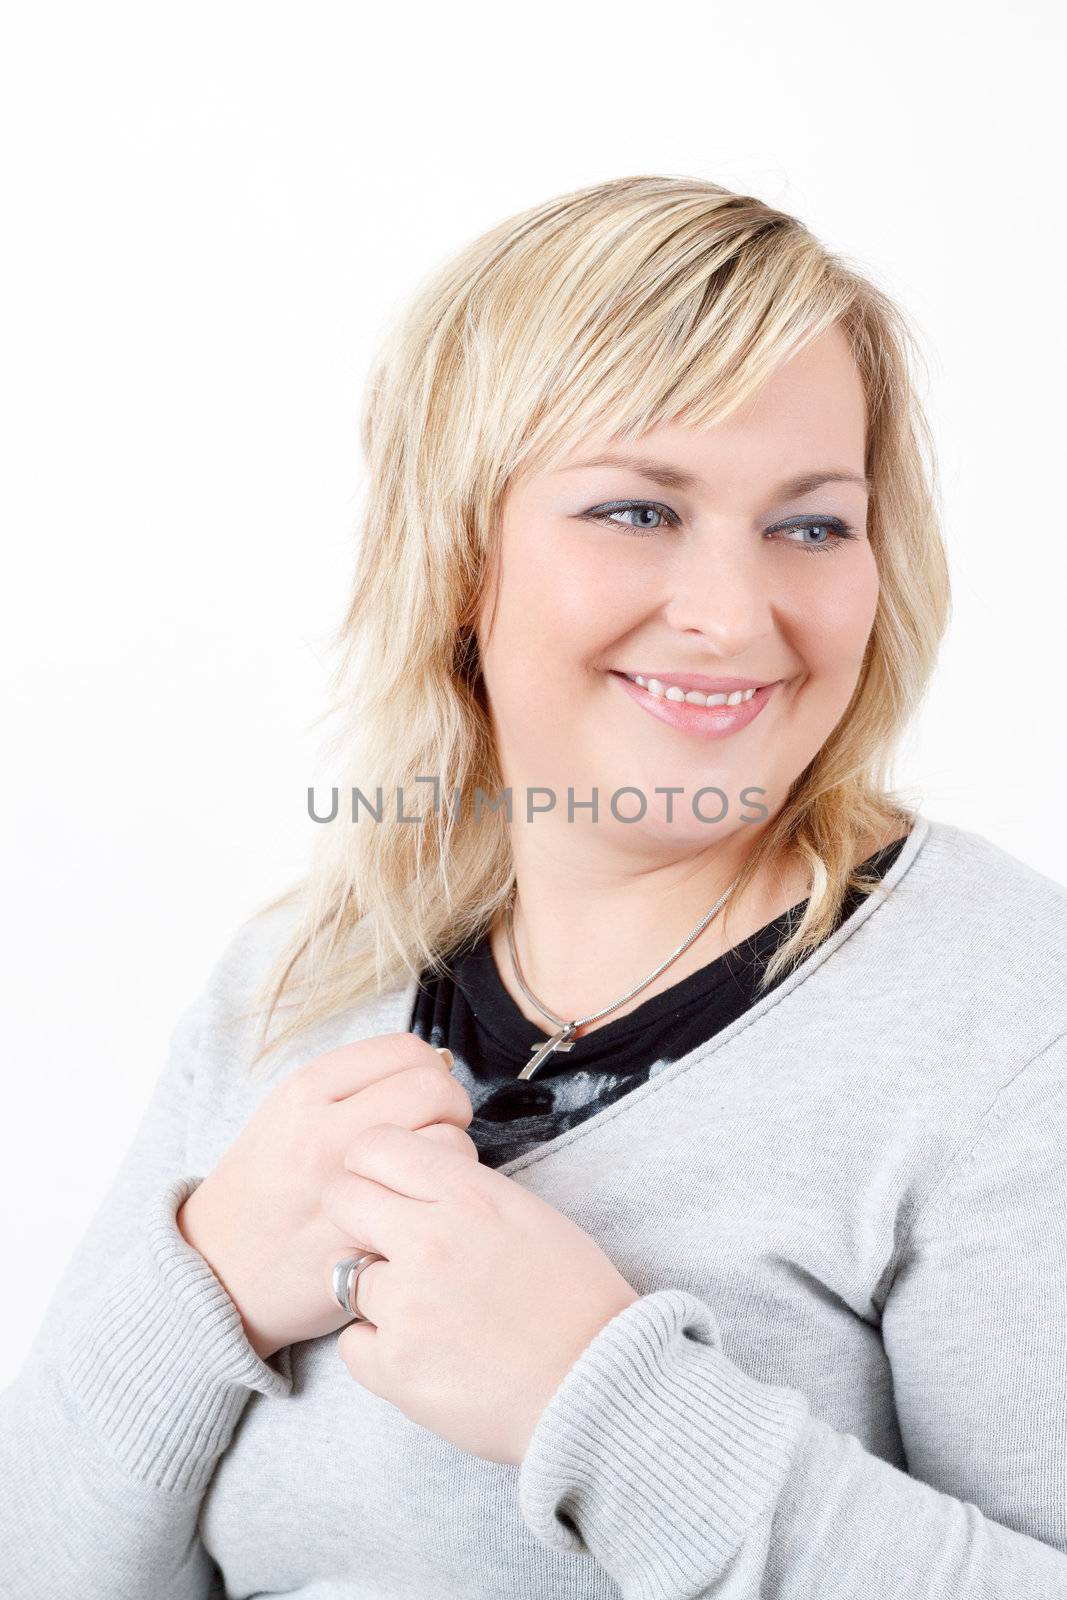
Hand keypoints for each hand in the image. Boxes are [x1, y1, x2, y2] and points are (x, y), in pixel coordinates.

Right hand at [177, 1035, 476, 1360]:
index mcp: (304, 1092)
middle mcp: (323, 1134)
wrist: (215, 1267)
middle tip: (439, 1128)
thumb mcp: (287, 1112)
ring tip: (426, 1173)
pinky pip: (432, 1208)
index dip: (430, 1069)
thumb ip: (353, 1085)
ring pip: (447, 1144)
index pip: (406, 1050)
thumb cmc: (264, 1184)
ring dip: (452, 1156)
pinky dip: (436, 1206)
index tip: (424, 1092)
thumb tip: (437, 1064)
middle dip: (452, 1106)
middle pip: (435, 1089)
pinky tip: (416, 1210)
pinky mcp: (361, 1243)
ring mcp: (342, 1191)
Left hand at [321, 1122, 640, 1466]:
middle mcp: (428, 1238)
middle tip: (383, 1244)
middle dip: (356, 1217)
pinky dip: (379, 1350)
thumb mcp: (530, 1216)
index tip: (381, 1185)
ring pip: (346, 1276)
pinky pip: (352, 1343)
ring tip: (424, 1313)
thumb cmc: (577, 1300)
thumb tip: (420, 1187)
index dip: (370, 1164)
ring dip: (377, 1293)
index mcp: (468, 1194)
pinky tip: (423, 1353)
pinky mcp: (395, 1366)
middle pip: (342, 1198)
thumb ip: (466, 1194)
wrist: (596, 1386)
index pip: (374, 1145)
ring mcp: (407, 1304)